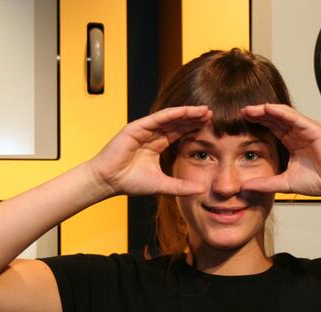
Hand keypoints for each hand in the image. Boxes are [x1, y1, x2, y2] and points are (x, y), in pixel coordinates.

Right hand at [88, 105, 211, 196]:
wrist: (108, 181)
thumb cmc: (129, 182)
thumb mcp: (162, 185)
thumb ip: (181, 187)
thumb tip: (201, 190)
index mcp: (157, 145)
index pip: (179, 133)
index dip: (194, 129)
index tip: (211, 126)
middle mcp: (152, 135)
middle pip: (177, 123)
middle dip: (194, 118)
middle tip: (212, 114)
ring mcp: (144, 130)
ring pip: (170, 118)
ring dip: (187, 113)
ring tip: (204, 111)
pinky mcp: (136, 127)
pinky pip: (157, 118)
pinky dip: (172, 114)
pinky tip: (185, 111)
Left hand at [240, 103, 320, 197]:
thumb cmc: (318, 181)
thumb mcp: (284, 183)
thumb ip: (265, 184)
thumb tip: (246, 186)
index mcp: (291, 143)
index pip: (271, 128)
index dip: (256, 124)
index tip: (239, 124)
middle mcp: (297, 134)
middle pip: (274, 119)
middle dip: (257, 115)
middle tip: (241, 112)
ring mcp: (305, 130)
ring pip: (282, 114)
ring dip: (266, 110)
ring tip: (250, 110)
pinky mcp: (313, 129)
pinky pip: (295, 117)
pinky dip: (281, 112)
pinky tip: (268, 109)